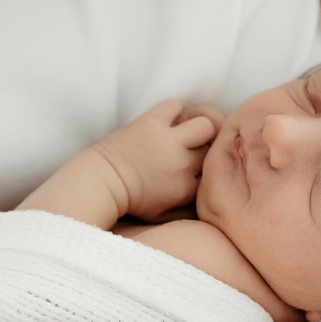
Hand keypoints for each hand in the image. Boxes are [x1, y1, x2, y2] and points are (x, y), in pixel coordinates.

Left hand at [94, 99, 222, 219]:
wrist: (102, 183)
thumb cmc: (133, 201)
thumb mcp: (165, 215)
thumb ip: (191, 210)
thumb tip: (212, 193)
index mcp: (187, 190)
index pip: (218, 172)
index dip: (214, 166)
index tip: (205, 166)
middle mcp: (182, 164)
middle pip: (216, 147)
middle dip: (211, 147)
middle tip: (201, 147)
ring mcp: (167, 141)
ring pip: (207, 123)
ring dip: (201, 126)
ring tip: (192, 131)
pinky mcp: (151, 122)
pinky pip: (176, 106)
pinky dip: (176, 110)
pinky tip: (171, 120)